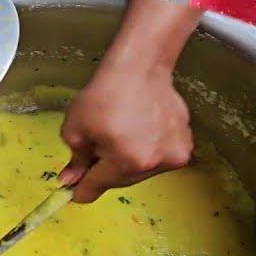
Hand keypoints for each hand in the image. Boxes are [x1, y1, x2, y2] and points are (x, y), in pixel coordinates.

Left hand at [58, 67, 192, 203]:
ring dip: (129, 160)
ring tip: (124, 132)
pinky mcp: (185, 144)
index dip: (81, 187)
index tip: (74, 188)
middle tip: (99, 146)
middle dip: (107, 169)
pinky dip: (149, 149)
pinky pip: (159, 157)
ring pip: (141, 170)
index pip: (96, 188)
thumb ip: (75, 161)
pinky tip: (142, 128)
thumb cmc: (105, 93)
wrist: (140, 67)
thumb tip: (71, 182)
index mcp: (127, 161)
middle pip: (120, 181)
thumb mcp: (76, 128)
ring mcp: (174, 153)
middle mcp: (155, 163)